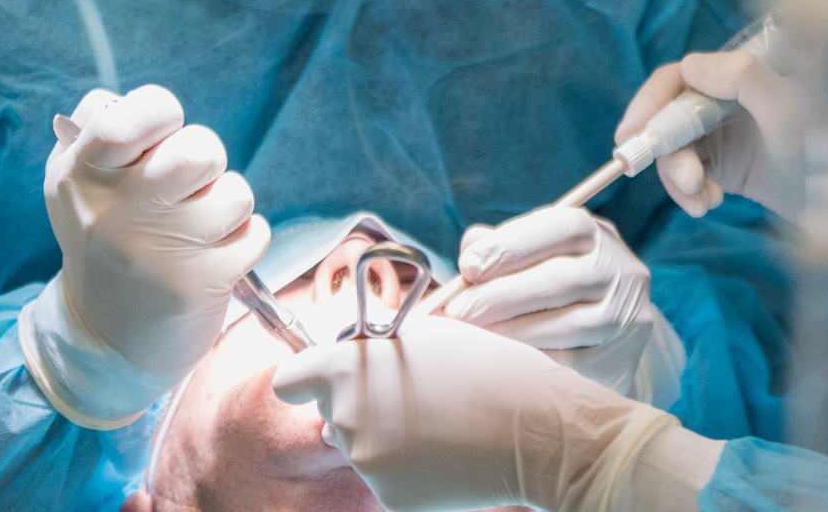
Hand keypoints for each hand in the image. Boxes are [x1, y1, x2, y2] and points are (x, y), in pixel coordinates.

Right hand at [46, 85, 269, 380]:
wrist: (106, 338)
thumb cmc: (106, 240)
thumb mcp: (78, 183)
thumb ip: (98, 131)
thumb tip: (130, 103)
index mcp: (81, 175)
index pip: (125, 117)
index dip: (159, 113)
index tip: (159, 137)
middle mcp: (115, 211)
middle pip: (200, 149)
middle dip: (205, 163)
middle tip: (184, 190)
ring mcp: (158, 251)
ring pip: (235, 192)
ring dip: (226, 207)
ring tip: (195, 230)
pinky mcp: (199, 284)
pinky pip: (255, 233)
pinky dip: (242, 243)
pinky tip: (210, 260)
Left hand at [271, 315, 675, 511]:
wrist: (536, 430)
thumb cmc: (490, 369)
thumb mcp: (431, 332)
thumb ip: (378, 340)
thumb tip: (351, 351)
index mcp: (349, 369)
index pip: (290, 379)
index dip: (309, 377)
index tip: (326, 379)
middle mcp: (345, 418)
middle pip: (327, 413)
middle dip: (358, 403)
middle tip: (410, 394)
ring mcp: (366, 463)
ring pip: (357, 445)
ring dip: (384, 434)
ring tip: (437, 420)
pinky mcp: (389, 497)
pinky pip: (385, 475)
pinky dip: (407, 465)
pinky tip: (445, 449)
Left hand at [445, 207, 682, 401]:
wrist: (613, 325)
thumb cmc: (558, 278)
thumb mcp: (539, 250)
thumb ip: (504, 244)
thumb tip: (470, 252)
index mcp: (597, 234)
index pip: (561, 228)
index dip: (511, 245)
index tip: (469, 267)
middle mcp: (619, 271)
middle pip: (559, 280)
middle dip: (500, 296)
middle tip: (458, 312)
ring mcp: (624, 317)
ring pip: (566, 325)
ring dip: (511, 332)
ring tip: (472, 337)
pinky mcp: (618, 359)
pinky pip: (572, 364)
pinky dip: (533, 360)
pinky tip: (503, 360)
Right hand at [616, 50, 808, 221]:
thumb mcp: (791, 108)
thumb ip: (742, 78)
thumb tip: (688, 67)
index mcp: (743, 78)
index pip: (680, 78)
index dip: (650, 102)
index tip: (630, 136)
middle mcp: (731, 103)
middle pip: (672, 118)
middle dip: (667, 151)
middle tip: (687, 183)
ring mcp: (730, 137)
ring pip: (678, 151)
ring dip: (679, 177)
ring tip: (702, 201)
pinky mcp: (733, 170)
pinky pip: (693, 175)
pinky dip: (691, 192)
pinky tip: (709, 205)